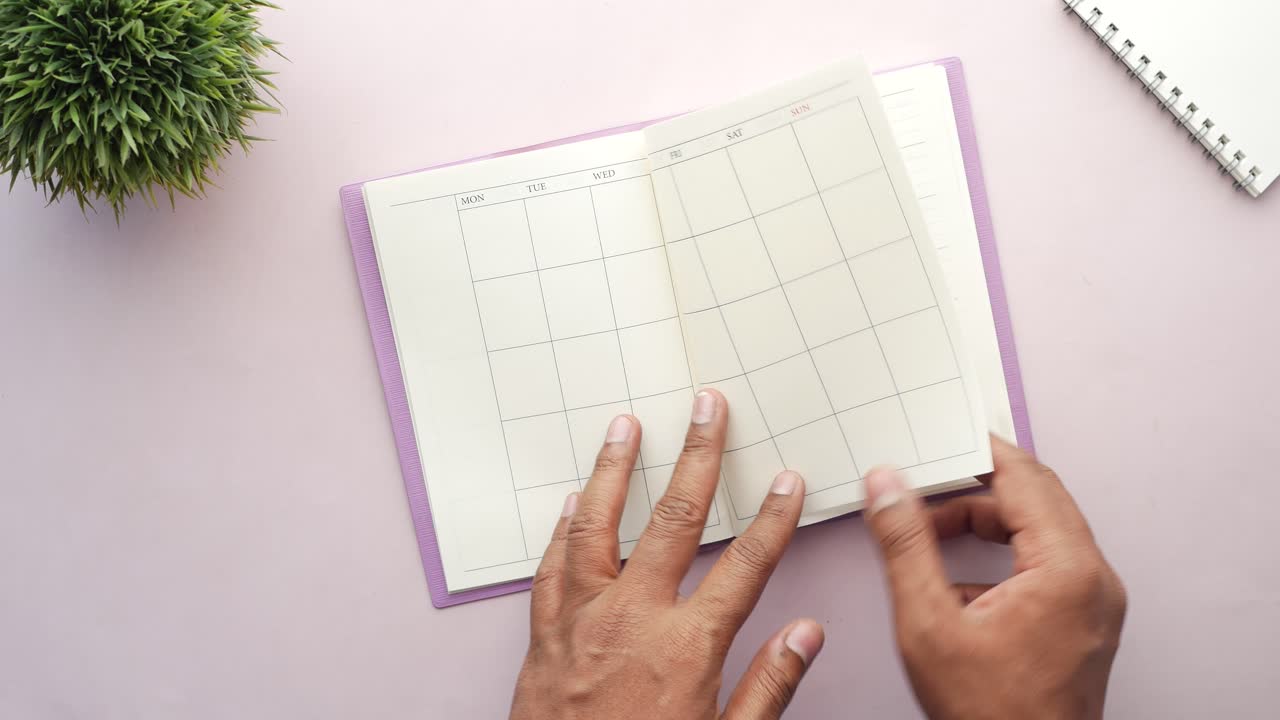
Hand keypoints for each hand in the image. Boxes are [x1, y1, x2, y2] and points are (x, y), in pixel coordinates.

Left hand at [509, 390, 824, 719]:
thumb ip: (767, 687)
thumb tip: (806, 634)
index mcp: (686, 646)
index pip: (745, 565)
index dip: (773, 518)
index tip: (788, 480)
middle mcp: (632, 618)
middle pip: (673, 519)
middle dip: (698, 456)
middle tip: (707, 408)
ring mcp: (581, 620)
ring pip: (599, 525)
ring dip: (616, 470)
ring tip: (627, 425)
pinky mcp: (543, 634)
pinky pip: (552, 566)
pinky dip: (563, 528)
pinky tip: (572, 500)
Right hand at [864, 437, 1126, 719]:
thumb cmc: (989, 714)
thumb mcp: (927, 624)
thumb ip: (906, 545)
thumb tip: (887, 485)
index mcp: (1066, 570)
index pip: (1024, 477)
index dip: (977, 450)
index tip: (939, 436)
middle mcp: (1094, 578)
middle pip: (1036, 497)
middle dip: (974, 485)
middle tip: (923, 480)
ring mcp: (1095, 600)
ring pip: (1039, 528)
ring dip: (984, 521)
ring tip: (926, 533)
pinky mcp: (1084, 618)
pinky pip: (1045, 561)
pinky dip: (999, 555)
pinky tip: (952, 580)